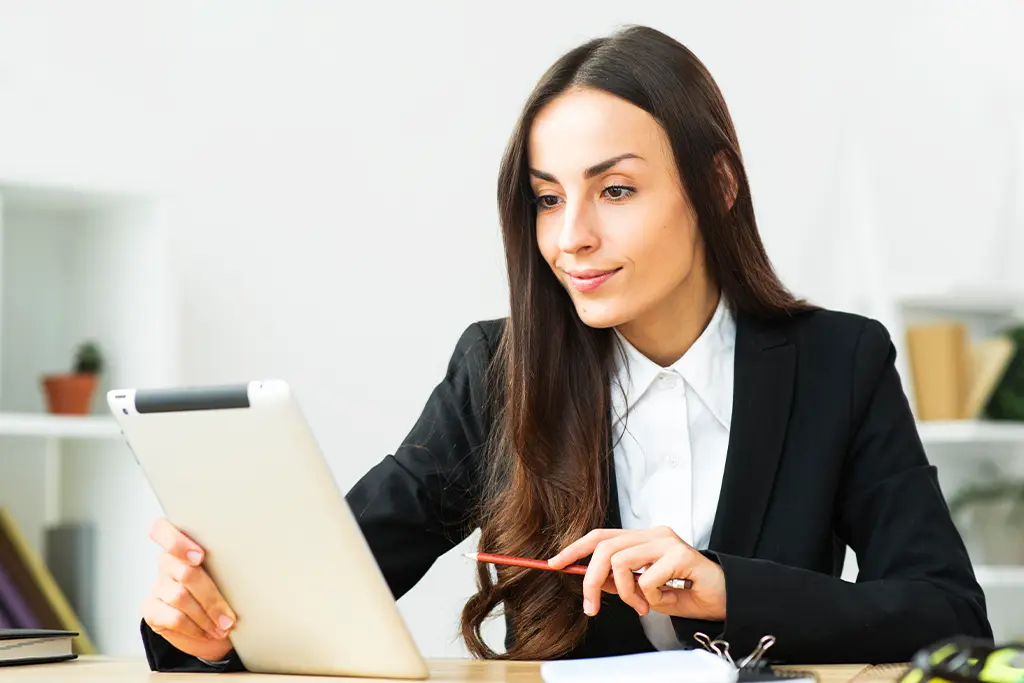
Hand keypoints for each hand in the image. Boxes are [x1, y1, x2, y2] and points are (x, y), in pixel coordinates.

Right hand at [142, 518, 236, 662]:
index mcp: (184, 545)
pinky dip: (194, 627)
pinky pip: (172, 617)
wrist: (213, 625)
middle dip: (211, 597)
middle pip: (184, 572)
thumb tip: (253, 560)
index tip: (200, 557)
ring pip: (180, 596)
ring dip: (206, 616)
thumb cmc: (226, 591)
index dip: (177, 542)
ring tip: (224, 627)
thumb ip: (228, 561)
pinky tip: (207, 632)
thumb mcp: (229, 572)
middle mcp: (167, 562)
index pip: (162, 529)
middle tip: (229, 617)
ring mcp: (158, 586)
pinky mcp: (151, 610)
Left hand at [547, 526, 725, 620]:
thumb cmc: (688, 593)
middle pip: (604, 547)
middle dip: (589, 579)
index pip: (601, 535)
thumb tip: (593, 580)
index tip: (555, 564)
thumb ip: (621, 581)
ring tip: (643, 606)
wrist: (725, 600)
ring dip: (625, 593)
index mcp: (643, 538)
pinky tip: (666, 599)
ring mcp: (667, 542)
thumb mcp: (645, 591)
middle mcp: (654, 534)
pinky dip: (651, 598)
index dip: (575, 548)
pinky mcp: (681, 555)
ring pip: (621, 562)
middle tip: (591, 606)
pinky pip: (647, 580)